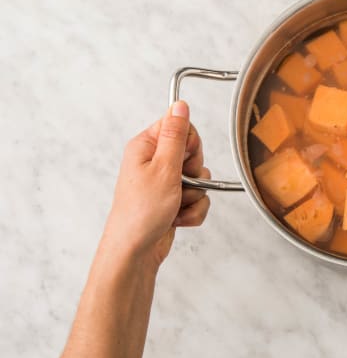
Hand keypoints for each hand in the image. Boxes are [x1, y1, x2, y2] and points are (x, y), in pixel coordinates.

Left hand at [102, 101, 210, 269]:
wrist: (135, 251)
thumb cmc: (140, 213)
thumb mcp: (164, 168)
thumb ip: (176, 135)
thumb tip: (180, 106)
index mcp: (146, 147)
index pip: (180, 126)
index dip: (189, 144)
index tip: (183, 160)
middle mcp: (154, 162)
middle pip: (194, 154)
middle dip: (195, 173)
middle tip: (180, 184)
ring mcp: (164, 183)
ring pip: (200, 180)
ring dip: (195, 196)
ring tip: (176, 205)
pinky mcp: (173, 201)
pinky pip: (198, 199)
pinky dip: (193, 211)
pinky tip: (178, 218)